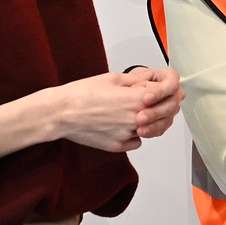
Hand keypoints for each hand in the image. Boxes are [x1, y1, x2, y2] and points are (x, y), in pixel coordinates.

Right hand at [32, 70, 160, 153]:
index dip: (160, 91)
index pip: (164, 96)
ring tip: (126, 112)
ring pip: (149, 129)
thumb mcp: (112, 78)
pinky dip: (132, 135)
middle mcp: (135, 119)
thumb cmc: (81, 94)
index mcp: (136, 100)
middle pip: (161, 115)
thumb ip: (136, 81)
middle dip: (157, 107)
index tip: (155, 90)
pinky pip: (136, 141)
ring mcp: (127, 135)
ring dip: (145, 122)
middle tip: (144, 102)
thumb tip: (149, 82)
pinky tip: (120, 125)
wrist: (61, 113)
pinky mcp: (118, 146)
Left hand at [126, 65, 183, 137]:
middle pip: (172, 103)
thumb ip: (137, 78)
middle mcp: (172, 94)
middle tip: (140, 116)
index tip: (146, 98)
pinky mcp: (164, 121)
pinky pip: (162, 128)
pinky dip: (152, 131)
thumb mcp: (131, 76)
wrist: (125, 97)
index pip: (171, 83)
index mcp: (167, 78)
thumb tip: (140, 82)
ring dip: (154, 124)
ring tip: (139, 128)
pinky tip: (142, 131)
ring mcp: (169, 108)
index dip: (161, 91)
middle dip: (155, 111)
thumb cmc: (131, 83)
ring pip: (168, 118)